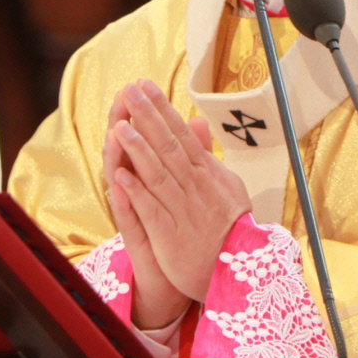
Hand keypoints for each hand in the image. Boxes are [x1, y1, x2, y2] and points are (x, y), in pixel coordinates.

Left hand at [108, 80, 251, 326]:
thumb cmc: (228, 226)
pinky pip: (152, 211)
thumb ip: (206, 154)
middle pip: (169, 146)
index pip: (181, 134)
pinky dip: (136, 193)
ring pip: (159, 174)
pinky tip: (119, 176)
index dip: (162, 109)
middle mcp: (195, 186)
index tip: (145, 86)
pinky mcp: (170, 236)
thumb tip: (197, 121)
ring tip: (120, 126)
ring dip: (139, 150)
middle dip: (148, 117)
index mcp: (207, 172)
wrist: (237, 271)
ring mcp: (183, 210)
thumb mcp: (225, 184)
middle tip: (130, 90)